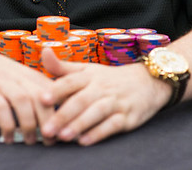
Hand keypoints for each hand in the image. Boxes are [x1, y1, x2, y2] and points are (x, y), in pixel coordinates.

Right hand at [0, 40, 56, 144]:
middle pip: (42, 97)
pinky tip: (8, 137)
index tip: (67, 128)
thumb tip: (52, 116)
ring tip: (31, 141)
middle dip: (50, 121)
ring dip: (30, 124)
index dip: (63, 110)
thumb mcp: (19, 76)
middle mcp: (19, 77)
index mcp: (31, 75)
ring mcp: (1, 82)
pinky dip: (6, 124)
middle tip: (51, 141)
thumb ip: (34, 91)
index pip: (55, 92)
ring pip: (24, 101)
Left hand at [38, 48, 171, 145]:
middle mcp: (102, 87)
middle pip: (81, 100)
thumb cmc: (109, 78)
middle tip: (46, 130)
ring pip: (97, 112)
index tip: (42, 98)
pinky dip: (99, 133)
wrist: (148, 81)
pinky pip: (113, 125)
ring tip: (63, 136)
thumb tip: (44, 51)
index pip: (71, 81)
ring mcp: (116, 102)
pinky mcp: (128, 116)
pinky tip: (85, 141)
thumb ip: (63, 66)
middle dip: (63, 115)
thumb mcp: (87, 70)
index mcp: (89, 76)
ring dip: (80, 124)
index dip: (57, 89)